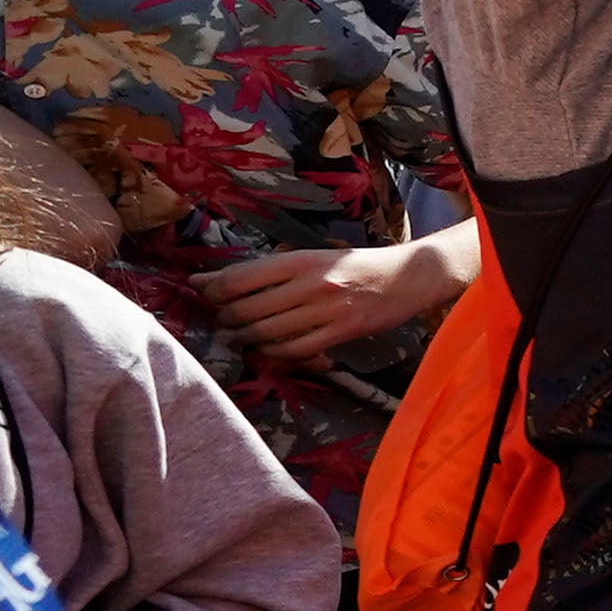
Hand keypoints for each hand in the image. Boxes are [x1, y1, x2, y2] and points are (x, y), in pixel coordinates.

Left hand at [193, 234, 464, 361]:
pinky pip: (293, 351)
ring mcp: (326, 311)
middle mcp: (310, 284)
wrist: (408, 276)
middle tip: (226, 319)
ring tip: (241, 335)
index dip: (211, 292)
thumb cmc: (354, 265)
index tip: (205, 295)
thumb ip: (261, 271)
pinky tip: (268, 348)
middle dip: (226, 319)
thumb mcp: (310, 258)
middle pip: (245, 310)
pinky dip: (272, 353)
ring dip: (244, 338)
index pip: (236, 280)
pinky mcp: (341, 333)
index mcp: (299, 260)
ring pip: (264, 333)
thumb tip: (202, 281)